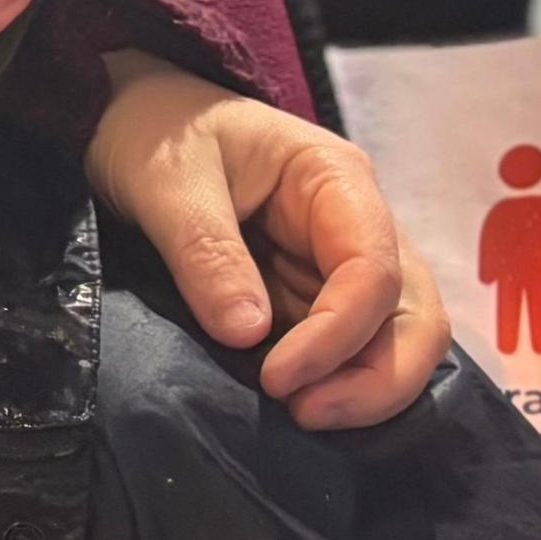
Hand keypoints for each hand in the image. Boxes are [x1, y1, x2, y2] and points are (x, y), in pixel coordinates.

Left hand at [84, 51, 449, 429]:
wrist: (128, 122)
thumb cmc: (154, 131)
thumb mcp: (169, 180)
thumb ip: (207, 252)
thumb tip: (249, 334)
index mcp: (335, 178)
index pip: (374, 269)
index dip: (339, 334)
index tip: (280, 379)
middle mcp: (356, 223)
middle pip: (412, 313)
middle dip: (378, 377)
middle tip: (307, 415)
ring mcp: (338, 262)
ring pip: (392, 339)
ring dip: (362, 388)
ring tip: (301, 416)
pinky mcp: (311, 294)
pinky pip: (347, 348)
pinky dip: (335, 381)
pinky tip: (297, 404)